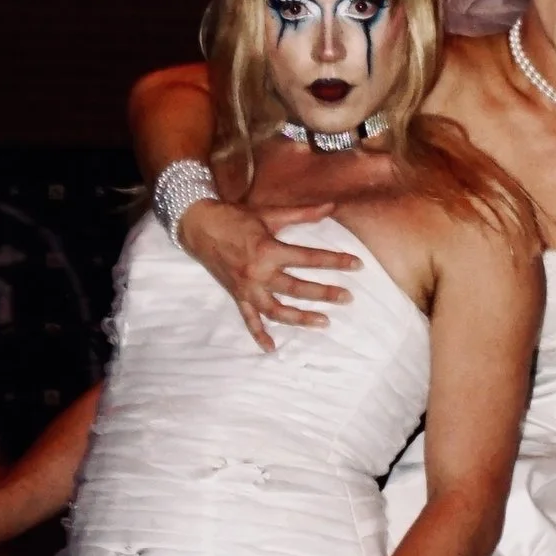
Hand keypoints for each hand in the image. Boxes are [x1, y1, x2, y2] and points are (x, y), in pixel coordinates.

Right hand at [181, 200, 360, 355]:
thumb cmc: (235, 218)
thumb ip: (303, 213)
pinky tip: (271, 348)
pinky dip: (259, 335)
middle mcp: (258, 273)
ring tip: (323, 322)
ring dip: (300, 318)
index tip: (357, 265)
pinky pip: (249, 319)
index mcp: (268, 250)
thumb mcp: (269, 213)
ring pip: (276, 310)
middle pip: (297, 288)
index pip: (309, 258)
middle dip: (324, 294)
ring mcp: (247, 288)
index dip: (335, 261)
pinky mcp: (237, 296)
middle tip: (347, 298)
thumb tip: (332, 206)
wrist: (198, 226)